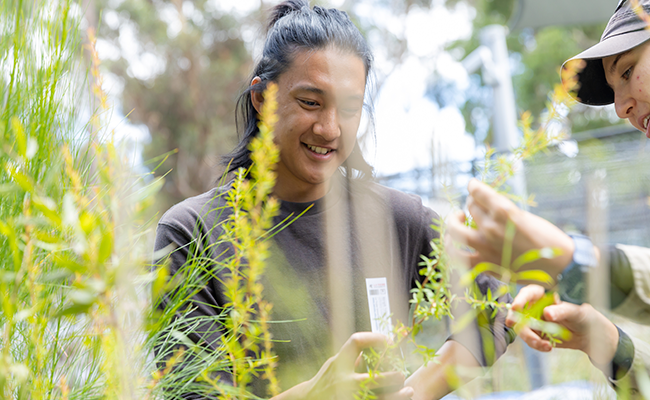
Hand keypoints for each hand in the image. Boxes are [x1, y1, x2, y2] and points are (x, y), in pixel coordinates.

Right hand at [274, 332, 412, 399]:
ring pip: (377, 396)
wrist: (310, 398)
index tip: (388, 340)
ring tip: (407, 390)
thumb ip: (352, 357)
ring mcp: (347, 395)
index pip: (356, 342)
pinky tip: (400, 399)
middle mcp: (343, 379)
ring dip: (396, 394)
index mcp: (339, 362)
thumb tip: (374, 346)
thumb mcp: (335, 364)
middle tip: (401, 372)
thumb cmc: (326, 379)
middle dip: (391, 374)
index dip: (374, 337)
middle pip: (373, 376)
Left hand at [447, 179, 576, 278]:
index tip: (472, 185)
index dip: (473, 187)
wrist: (560, 265)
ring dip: (453, 221)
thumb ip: (502, 212)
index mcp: (504, 211)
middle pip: (470, 207)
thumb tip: (484, 206)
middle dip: (470, 203)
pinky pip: (459, 257)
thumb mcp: (524, 216)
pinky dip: (452, 248)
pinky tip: (451, 242)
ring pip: (456, 230)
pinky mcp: (485, 264)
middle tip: (473, 204)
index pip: (478, 192)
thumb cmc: (547, 238)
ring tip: (457, 218)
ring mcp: (486, 247)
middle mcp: (492, 227)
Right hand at [506, 285, 618, 367]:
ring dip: (530, 338)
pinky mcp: (537, 335)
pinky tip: (548, 347)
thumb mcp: (576, 312)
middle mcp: (536, 309)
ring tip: (546, 345)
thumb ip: (561, 311)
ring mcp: (535, 323)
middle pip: (520, 313)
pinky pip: (531, 340)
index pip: (529, 294)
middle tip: (523, 332)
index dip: (520, 299)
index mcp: (544, 298)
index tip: (516, 308)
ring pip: (522, 329)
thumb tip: (546, 313)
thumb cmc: (584, 317)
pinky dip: (537, 345)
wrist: (589, 336)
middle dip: (520, 324)